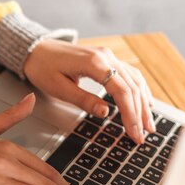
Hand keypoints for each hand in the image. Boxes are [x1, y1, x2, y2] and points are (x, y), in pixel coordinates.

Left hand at [23, 39, 155, 143]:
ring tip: (148, 124)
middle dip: (140, 113)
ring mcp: (108, 56)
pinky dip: (139, 90)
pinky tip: (145, 103)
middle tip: (143, 135)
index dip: (130, 113)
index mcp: (94, 63)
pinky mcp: (107, 59)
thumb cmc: (43, 68)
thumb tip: (105, 112)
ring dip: (143, 103)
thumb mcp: (59, 88)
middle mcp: (106, 56)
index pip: (121, 91)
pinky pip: (129, 75)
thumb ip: (83, 100)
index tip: (134, 132)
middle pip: (132, 87)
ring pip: (135, 80)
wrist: (36, 50)